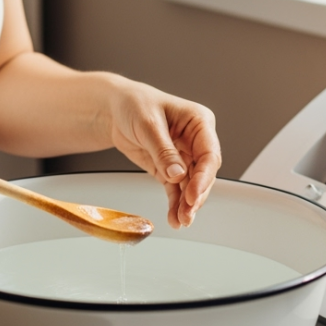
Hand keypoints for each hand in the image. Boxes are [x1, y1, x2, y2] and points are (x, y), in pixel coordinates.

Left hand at [105, 80, 220, 228]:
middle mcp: (195, 140)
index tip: (193, 195)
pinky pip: (176, 189)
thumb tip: (178, 174)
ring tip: (181, 221)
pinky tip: (175, 218)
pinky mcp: (170, 168)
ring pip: (192, 185)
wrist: (116, 109)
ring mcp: (184, 156)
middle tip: (187, 212)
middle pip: (204, 173)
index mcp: (198, 122)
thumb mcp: (147, 123)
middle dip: (196, 195)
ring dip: (187, 204)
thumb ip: (163, 150)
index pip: (209, 153)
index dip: (204, 176)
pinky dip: (175, 204)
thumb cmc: (135, 104)